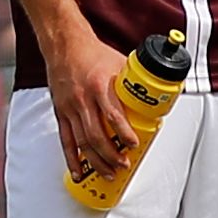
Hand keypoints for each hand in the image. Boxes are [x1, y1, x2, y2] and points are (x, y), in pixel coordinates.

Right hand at [41, 23, 129, 191]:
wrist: (64, 45)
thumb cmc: (91, 53)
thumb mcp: (119, 64)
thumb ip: (133, 83)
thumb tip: (156, 95)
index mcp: (99, 86)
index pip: (113, 115)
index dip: (124, 133)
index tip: (133, 144)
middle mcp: (83, 99)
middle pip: (96, 135)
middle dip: (111, 155)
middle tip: (123, 164)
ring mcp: (70, 108)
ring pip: (82, 142)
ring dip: (96, 161)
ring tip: (108, 172)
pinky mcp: (61, 113)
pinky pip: (66, 140)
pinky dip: (72, 159)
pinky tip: (78, 171)